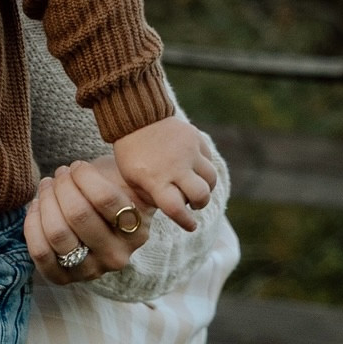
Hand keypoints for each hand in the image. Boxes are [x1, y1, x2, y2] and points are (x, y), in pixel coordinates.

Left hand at [24, 156, 152, 286]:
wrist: (103, 224)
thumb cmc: (114, 192)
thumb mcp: (126, 180)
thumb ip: (125, 172)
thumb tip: (112, 162)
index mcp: (137, 231)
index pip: (104, 199)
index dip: (83, 175)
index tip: (77, 166)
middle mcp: (117, 256)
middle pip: (77, 215)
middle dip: (62, 185)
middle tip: (60, 174)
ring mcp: (91, 271)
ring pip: (57, 233)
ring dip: (46, 201)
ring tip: (47, 186)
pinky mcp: (65, 278)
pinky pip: (40, 252)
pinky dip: (32, 224)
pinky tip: (37, 206)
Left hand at [111, 117, 217, 231]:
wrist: (136, 118)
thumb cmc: (131, 153)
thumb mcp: (133, 179)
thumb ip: (153, 196)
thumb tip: (175, 209)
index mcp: (155, 179)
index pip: (177, 209)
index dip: (186, 222)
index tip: (190, 226)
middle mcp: (175, 166)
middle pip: (201, 195)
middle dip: (200, 204)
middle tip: (193, 204)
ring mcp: (188, 151)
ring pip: (211, 178)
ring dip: (206, 187)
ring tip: (194, 186)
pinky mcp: (196, 138)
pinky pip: (209, 160)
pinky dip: (204, 168)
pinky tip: (192, 167)